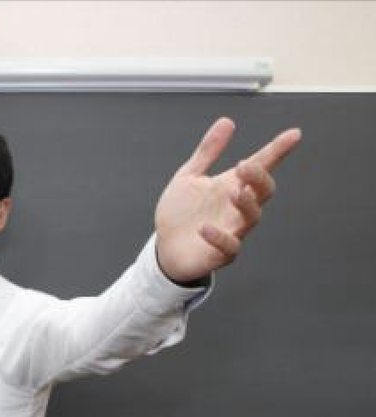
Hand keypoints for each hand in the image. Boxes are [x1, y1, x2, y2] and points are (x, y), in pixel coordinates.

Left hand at [154, 117, 300, 283]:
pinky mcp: (222, 253)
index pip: (261, 166)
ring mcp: (233, 230)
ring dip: (246, 204)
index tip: (293, 134)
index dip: (277, 151)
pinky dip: (219, 237)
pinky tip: (205, 228)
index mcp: (231, 185)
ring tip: (235, 192)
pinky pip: (230, 247)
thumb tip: (226, 121)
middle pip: (263, 192)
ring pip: (252, 218)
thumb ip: (207, 152)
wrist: (164, 247)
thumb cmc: (180, 213)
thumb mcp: (189, 177)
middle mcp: (237, 207)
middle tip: (245, 166)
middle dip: (258, 178)